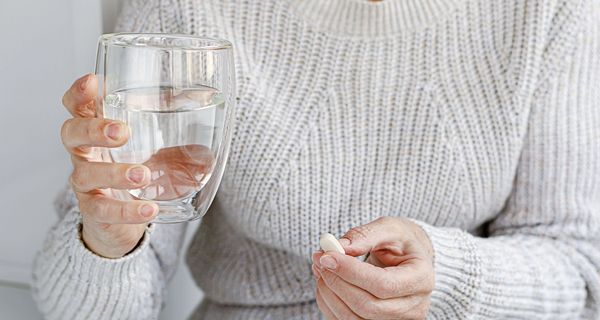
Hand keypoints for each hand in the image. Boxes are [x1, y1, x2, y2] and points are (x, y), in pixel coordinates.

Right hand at [61, 75, 212, 257]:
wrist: (120, 219)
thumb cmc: (139, 171)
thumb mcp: (156, 149)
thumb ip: (176, 135)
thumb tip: (217, 121)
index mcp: (97, 129)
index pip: (76, 105)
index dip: (79, 93)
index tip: (92, 82)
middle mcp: (85, 153)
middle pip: (72, 133)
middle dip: (94, 129)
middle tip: (122, 131)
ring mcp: (86, 183)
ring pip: (86, 174)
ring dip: (114, 173)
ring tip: (142, 175)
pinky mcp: (94, 211)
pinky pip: (103, 210)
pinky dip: (127, 210)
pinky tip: (149, 209)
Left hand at [311, 217, 433, 319]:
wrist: (411, 260)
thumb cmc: (402, 242)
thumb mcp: (390, 228)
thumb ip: (365, 235)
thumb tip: (339, 247)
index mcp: (421, 278)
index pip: (383, 284)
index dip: (350, 272)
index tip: (327, 256)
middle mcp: (414, 307)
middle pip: (367, 306)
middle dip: (336, 282)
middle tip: (320, 259)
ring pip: (354, 318)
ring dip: (329, 294)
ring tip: (321, 267)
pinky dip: (330, 304)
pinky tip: (326, 282)